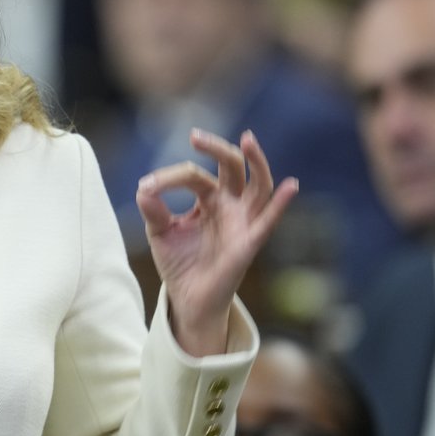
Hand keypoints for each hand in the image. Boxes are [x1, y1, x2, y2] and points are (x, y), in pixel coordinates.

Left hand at [134, 129, 296, 355]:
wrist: (187, 299)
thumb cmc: (179, 262)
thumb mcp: (160, 232)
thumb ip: (153, 209)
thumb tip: (144, 188)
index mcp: (210, 199)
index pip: (195, 175)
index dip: (170, 178)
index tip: (148, 187)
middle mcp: (230, 205)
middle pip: (232, 167)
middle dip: (217, 148)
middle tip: (196, 136)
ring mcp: (243, 222)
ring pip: (258, 185)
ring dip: (256, 162)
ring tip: (247, 140)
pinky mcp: (248, 243)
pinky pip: (268, 222)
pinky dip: (281, 204)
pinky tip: (291, 186)